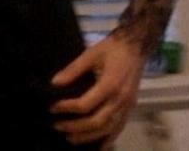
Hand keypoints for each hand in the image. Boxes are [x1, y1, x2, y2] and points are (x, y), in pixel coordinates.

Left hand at [49, 33, 144, 147]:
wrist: (135, 47)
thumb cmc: (111, 49)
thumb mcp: (90, 54)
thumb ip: (72, 69)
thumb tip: (55, 83)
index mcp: (110, 85)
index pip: (86, 104)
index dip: (67, 108)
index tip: (53, 108)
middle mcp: (121, 99)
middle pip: (98, 121)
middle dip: (76, 127)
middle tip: (58, 126)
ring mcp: (128, 106)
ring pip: (109, 128)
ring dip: (90, 136)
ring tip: (71, 139)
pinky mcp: (131, 108)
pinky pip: (120, 127)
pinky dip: (110, 139)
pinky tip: (100, 146)